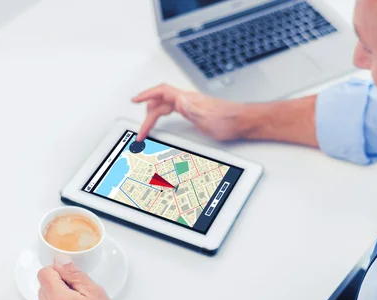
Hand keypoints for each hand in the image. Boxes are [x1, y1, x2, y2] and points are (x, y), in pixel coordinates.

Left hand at [37, 255, 124, 299]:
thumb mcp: (94, 292)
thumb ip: (74, 274)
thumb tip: (60, 261)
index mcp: (57, 299)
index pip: (43, 273)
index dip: (57, 270)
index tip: (71, 276)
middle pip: (44, 288)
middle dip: (59, 284)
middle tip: (80, 291)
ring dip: (59, 299)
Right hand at [132, 84, 248, 141]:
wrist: (242, 122)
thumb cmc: (228, 121)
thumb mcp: (207, 118)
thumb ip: (190, 109)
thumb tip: (177, 99)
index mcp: (187, 100)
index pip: (161, 92)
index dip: (146, 95)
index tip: (134, 101)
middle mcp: (188, 100)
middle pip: (160, 101)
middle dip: (147, 114)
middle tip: (141, 130)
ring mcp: (191, 105)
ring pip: (166, 106)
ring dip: (154, 115)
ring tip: (147, 128)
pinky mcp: (195, 112)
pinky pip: (173, 111)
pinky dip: (163, 115)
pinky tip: (164, 121)